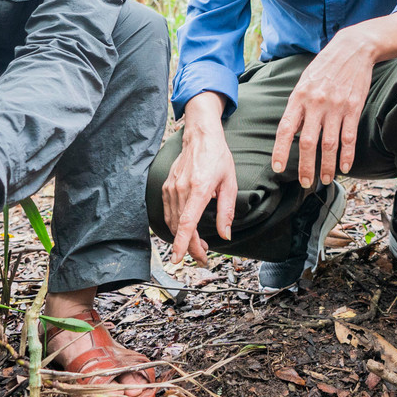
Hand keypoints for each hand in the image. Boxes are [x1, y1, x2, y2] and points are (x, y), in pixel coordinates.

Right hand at [162, 96, 237, 264]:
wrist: (200, 137)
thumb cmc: (218, 157)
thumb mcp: (229, 184)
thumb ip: (227, 211)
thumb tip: (225, 234)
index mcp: (199, 188)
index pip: (186, 222)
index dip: (182, 243)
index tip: (178, 259)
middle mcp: (181, 189)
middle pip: (180, 227)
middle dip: (189, 247)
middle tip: (203, 257)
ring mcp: (171, 188)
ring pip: (172, 222)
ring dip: (183, 238)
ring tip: (199, 244)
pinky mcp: (166, 187)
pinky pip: (169, 212)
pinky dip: (176, 225)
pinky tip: (188, 229)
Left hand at [271, 27, 376, 188]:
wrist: (352, 49)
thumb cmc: (324, 67)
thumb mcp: (304, 82)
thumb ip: (297, 106)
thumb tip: (290, 131)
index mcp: (299, 97)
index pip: (286, 129)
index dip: (281, 151)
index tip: (278, 168)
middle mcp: (316, 104)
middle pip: (308, 143)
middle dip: (305, 167)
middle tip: (305, 183)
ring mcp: (336, 107)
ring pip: (329, 145)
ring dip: (327, 166)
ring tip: (326, 179)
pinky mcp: (353, 108)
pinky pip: (349, 137)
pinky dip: (347, 155)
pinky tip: (345, 167)